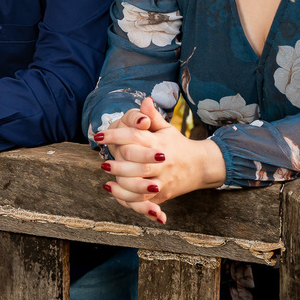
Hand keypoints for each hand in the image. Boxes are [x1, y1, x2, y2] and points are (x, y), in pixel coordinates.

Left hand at [93, 98, 226, 223]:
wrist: (201, 166)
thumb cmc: (178, 145)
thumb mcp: (167, 129)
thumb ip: (153, 116)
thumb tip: (145, 99)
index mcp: (160, 144)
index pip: (135, 137)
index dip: (115, 136)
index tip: (99, 136)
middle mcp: (162, 163)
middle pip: (137, 165)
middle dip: (118, 165)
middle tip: (103, 163)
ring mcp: (163, 180)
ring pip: (140, 186)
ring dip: (121, 185)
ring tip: (106, 180)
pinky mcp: (163, 194)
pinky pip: (143, 200)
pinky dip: (128, 198)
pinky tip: (115, 191)